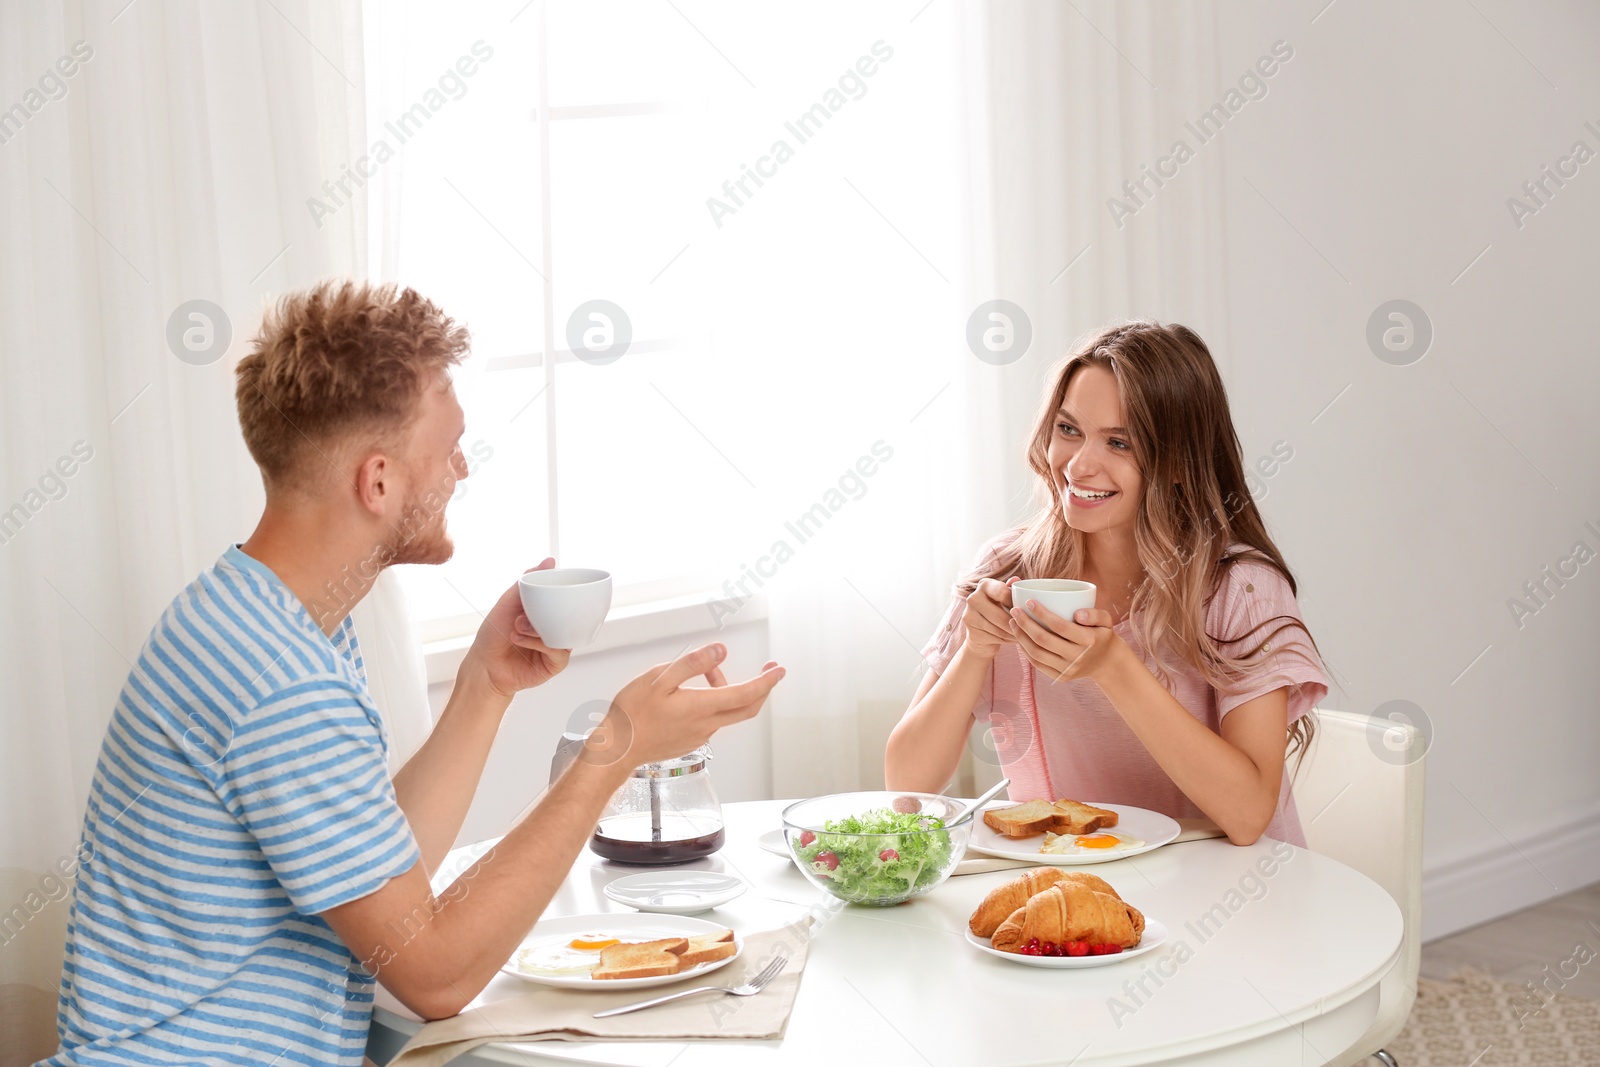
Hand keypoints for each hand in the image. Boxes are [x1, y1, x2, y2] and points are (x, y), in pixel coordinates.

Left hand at [462, 560, 571, 699]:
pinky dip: (539, 643)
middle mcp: (555, 629)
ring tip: (518, 626)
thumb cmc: (494, 635)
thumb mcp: (508, 602)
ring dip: (540, 628)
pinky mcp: (556, 664)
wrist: (484, 665)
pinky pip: (559, 651)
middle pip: (569, 615)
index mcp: (548, 613)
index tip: (561, 582)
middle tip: (524, 613)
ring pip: (565, 633)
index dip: (565, 591)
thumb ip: (526, 582)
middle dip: (549, 610)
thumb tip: (550, 561)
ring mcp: (557, 646)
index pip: (566, 599)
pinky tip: (520, 640)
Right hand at [583, 644, 784, 768]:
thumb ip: (692, 664)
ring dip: (727, 689)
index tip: (779, 670)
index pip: (746, 694)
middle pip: (747, 708)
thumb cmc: (632, 715)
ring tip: (708, 671)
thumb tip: (720, 651)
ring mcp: (700, 735)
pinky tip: (694, 691)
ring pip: (727, 711)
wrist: (617, 749)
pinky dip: (714, 701)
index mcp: (702, 707)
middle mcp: (706, 725)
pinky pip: (713, 719)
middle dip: (762, 688)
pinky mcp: (690, 740)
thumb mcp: (659, 678)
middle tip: (768, 670)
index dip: (766, 681)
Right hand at [961, 578, 1018, 658]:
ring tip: (1026, 635)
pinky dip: (1008, 640)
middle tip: (1031, 628)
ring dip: (1015, 633)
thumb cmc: (999, 609)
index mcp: (984, 585)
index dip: (1016, 603)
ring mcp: (969, 616)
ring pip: (999, 629)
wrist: (981, 631)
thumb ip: (1011, 589)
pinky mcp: (971, 633)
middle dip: (1017, 623)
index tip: (1026, 610)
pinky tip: (1014, 639)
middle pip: (1000, 615)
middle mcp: (973, 598)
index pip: (1002, 592)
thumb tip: (1016, 579)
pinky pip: (995, 638)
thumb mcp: (1006, 598)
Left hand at [1008, 601, 1127, 682]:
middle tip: (1014, 611)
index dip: (1042, 614)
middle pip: (1044, 640)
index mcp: (1089, 641)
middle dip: (1025, 624)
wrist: (1107, 663)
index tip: (1029, 601)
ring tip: (1013, 622)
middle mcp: (1077, 657)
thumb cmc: (1102, 634)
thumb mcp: (1106, 620)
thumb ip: (1095, 613)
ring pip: (1037, 654)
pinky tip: (1019, 638)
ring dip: (1021, 637)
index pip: (1060, 626)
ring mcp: (1068, 670)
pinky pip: (1037, 664)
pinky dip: (1025, 651)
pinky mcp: (1060, 677)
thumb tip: (1077, 614)